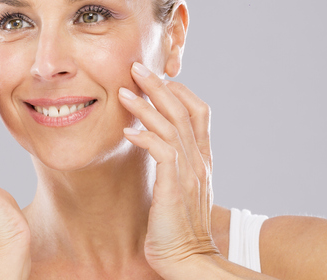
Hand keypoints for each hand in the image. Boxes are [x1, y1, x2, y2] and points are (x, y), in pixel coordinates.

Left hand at [118, 62, 217, 277]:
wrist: (188, 259)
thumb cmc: (177, 229)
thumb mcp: (179, 190)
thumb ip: (173, 166)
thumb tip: (155, 147)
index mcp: (203, 159)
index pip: (199, 112)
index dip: (180, 90)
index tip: (158, 79)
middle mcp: (200, 161)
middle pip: (184, 110)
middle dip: (159, 85)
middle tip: (136, 67)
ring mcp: (190, 172)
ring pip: (172, 125)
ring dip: (146, 105)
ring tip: (123, 91)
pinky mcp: (175, 186)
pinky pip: (162, 151)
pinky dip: (145, 136)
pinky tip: (127, 130)